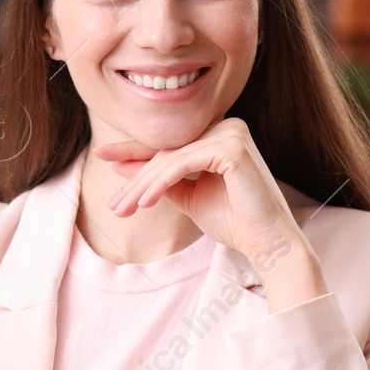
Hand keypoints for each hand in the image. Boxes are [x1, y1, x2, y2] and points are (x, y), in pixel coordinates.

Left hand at [94, 117, 302, 270]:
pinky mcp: (232, 147)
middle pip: (167, 151)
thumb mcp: (188, 196)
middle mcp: (226, 126)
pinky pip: (183, 164)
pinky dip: (160, 183)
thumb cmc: (234, 221)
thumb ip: (162, 179)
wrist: (267, 242)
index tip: (102, 156)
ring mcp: (231, 133)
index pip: (169, 144)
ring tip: (123, 209)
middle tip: (114, 204)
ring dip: (142, 186)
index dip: (133, 151)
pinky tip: (145, 202)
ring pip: (171, 158)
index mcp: (218, 134)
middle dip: (135, 178)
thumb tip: (123, 166)